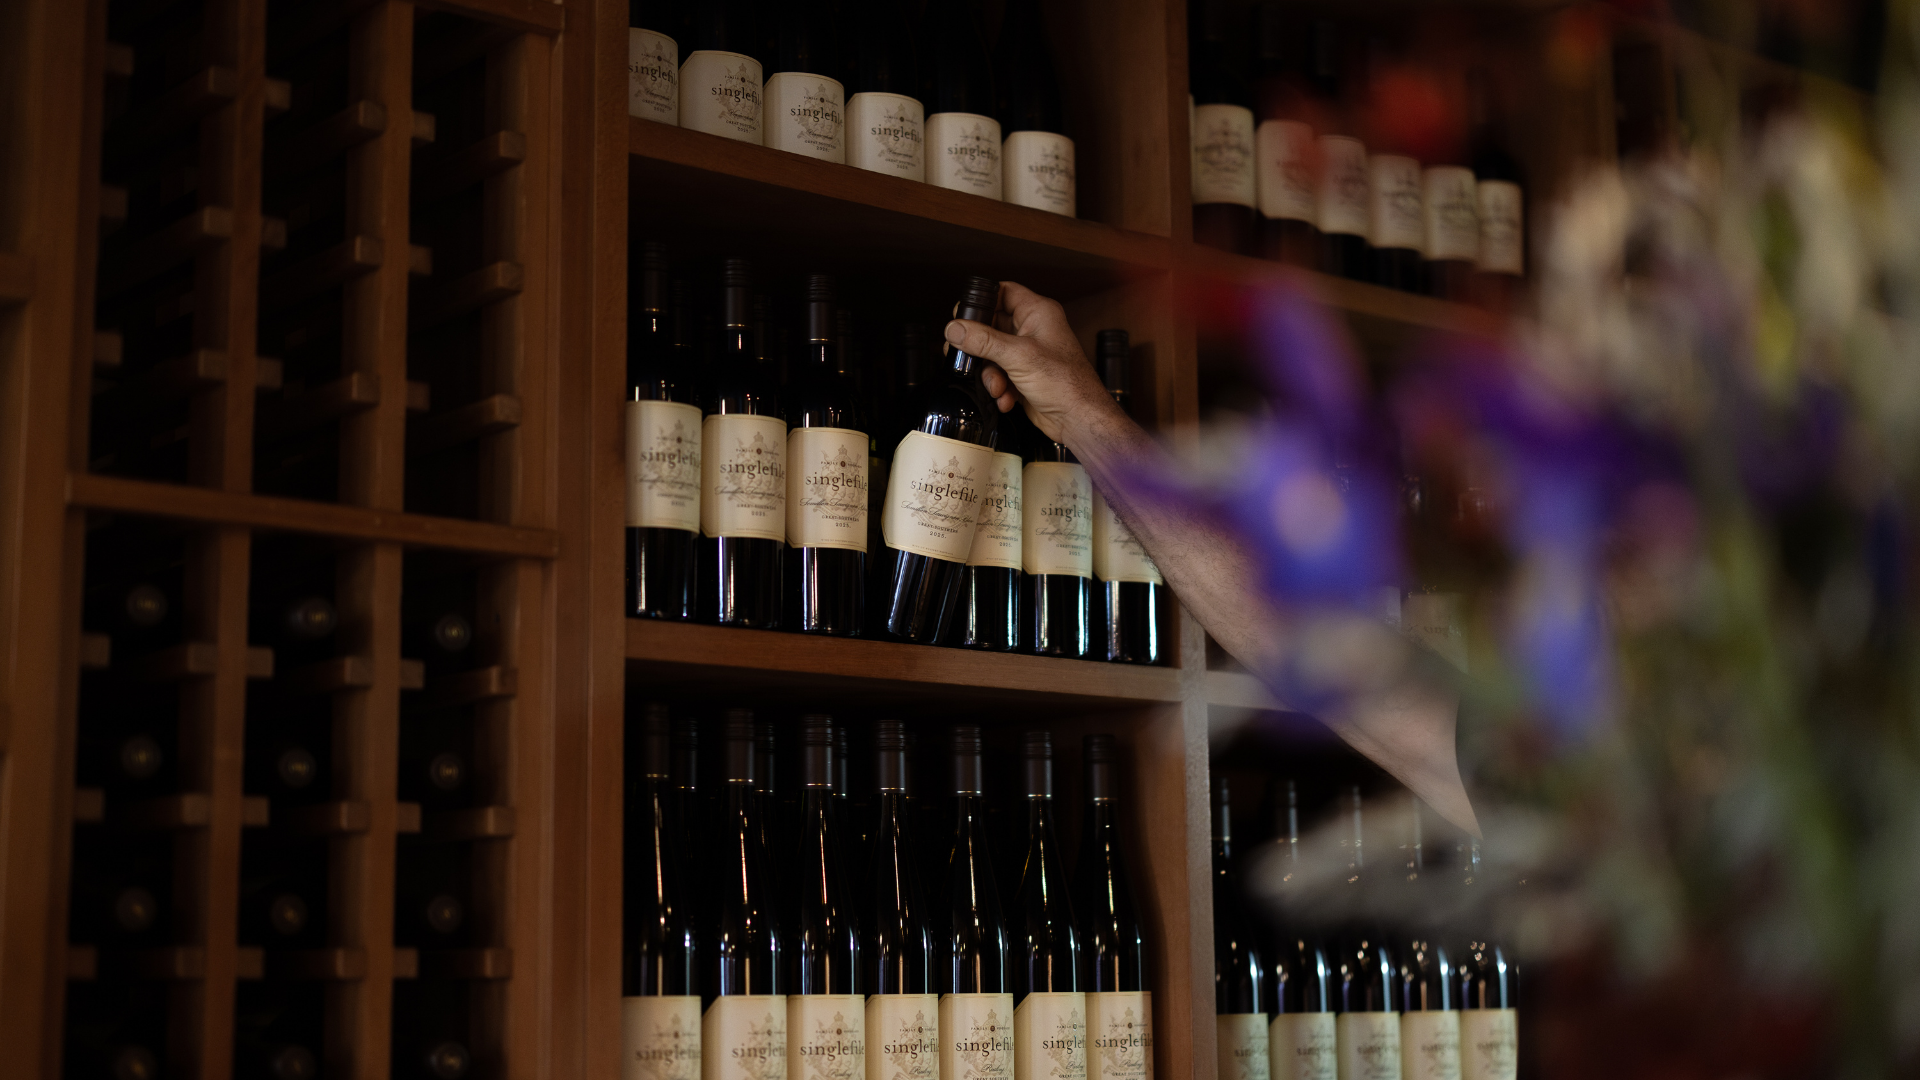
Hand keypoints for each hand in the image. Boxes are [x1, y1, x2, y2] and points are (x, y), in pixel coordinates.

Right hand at [944, 281, 1120, 445]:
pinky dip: (999, 387)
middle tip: (967, 354)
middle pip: (992, 326)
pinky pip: (1000, 374)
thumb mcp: (1018, 356)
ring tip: (997, 385)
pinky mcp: (1024, 375)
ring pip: (992, 354)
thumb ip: (982, 341)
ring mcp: (1028, 353)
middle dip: (980, 347)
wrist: (1078, 419)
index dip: (982, 300)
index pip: (1003, 292)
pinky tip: (1006, 397)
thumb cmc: (1066, 383)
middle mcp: (1033, 329)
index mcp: (1038, 313)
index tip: (963, 315)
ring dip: (990, 373)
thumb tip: (955, 329)